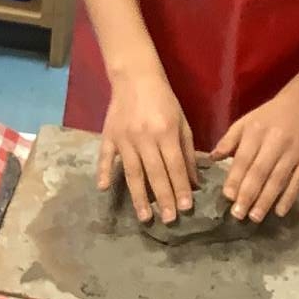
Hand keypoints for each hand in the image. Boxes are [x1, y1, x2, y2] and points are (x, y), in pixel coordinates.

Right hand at [98, 65, 197, 224]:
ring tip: (144, 217)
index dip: (181, 188)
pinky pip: (105, 157)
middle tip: (169, 220)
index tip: (186, 209)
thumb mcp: (182, 123)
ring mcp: (124, 138)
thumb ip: (187, 152)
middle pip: (155, 173)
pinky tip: (104, 188)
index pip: (175, 166)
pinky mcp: (109, 136)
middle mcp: (145, 137)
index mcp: (166, 132)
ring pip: (132, 172)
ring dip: (139, 196)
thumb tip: (194, 182)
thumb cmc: (164, 101)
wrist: (135, 78)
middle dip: (163, 199)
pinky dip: (104, 172)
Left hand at [215, 87, 298, 220]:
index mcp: (256, 131)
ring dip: (266, 200)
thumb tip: (212, 159)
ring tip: (255, 217)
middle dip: (248, 194)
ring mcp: (294, 153)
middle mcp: (276, 142)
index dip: (235, 178)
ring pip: (278, 180)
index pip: (244, 158)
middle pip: (260, 172)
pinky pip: (297, 182)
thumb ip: (228, 141)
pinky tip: (279, 211)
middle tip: (238, 214)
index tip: (228, 197)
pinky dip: (289, 197)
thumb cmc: (268, 118)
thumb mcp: (245, 122)